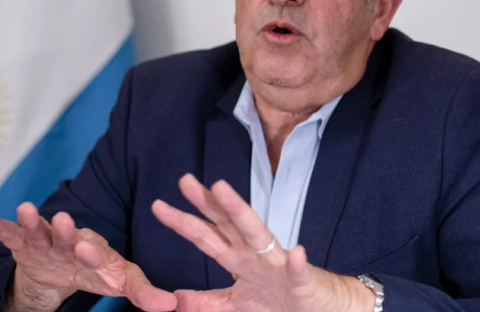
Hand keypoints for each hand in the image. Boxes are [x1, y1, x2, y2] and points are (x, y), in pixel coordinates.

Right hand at [0, 203, 176, 311]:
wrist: (67, 264)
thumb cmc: (99, 271)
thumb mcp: (120, 281)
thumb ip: (142, 292)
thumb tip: (170, 305)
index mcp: (96, 251)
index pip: (96, 253)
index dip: (92, 252)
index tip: (88, 249)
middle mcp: (71, 240)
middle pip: (68, 235)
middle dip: (66, 230)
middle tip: (64, 221)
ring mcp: (47, 240)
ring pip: (39, 229)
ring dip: (32, 220)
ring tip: (25, 209)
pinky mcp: (24, 243)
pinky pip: (10, 233)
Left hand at [151, 174, 375, 311]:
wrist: (320, 308)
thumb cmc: (280, 300)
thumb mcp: (236, 304)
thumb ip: (207, 301)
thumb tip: (174, 298)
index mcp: (239, 260)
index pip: (208, 235)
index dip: (184, 222)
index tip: (159, 206)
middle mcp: (255, 255)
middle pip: (227, 224)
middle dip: (207, 202)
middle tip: (184, 181)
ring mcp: (278, 264)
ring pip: (258, 234)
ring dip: (241, 212)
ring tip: (223, 191)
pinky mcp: (301, 281)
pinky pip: (298, 271)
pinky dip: (296, 262)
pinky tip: (295, 252)